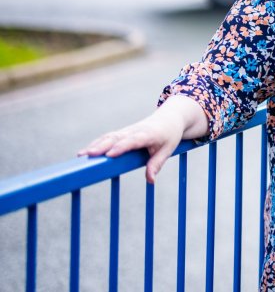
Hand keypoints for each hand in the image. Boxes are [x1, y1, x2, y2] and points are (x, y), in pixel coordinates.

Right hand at [77, 96, 205, 182]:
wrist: (170, 118)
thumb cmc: (169, 135)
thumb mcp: (168, 149)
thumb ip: (157, 163)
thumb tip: (150, 180)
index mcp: (148, 134)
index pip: (134, 140)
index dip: (122, 147)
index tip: (110, 154)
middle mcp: (135, 130)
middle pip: (117, 137)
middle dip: (102, 146)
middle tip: (89, 155)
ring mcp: (127, 130)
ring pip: (110, 136)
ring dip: (95, 144)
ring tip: (81, 155)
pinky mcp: (122, 132)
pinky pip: (108, 137)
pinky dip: (97, 143)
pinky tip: (85, 152)